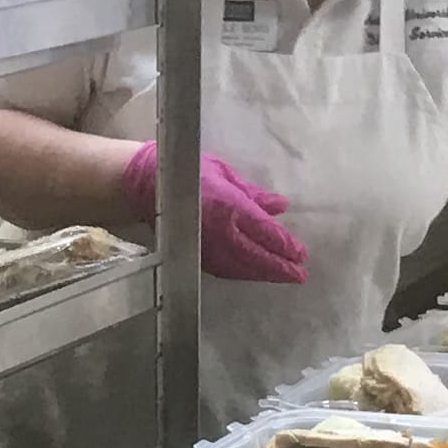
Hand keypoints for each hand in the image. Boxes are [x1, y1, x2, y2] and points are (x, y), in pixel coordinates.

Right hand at [118, 141, 309, 285]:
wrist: (146, 185)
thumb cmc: (189, 170)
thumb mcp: (225, 174)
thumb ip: (253, 193)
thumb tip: (280, 206)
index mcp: (230, 207)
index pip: (264, 232)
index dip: (284, 245)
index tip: (302, 255)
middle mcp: (220, 232)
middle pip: (256, 256)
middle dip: (279, 267)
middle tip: (299, 275)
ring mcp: (206, 247)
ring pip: (241, 268)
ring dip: (262, 274)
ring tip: (282, 276)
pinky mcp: (194, 255)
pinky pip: (225, 269)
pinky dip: (243, 273)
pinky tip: (253, 273)